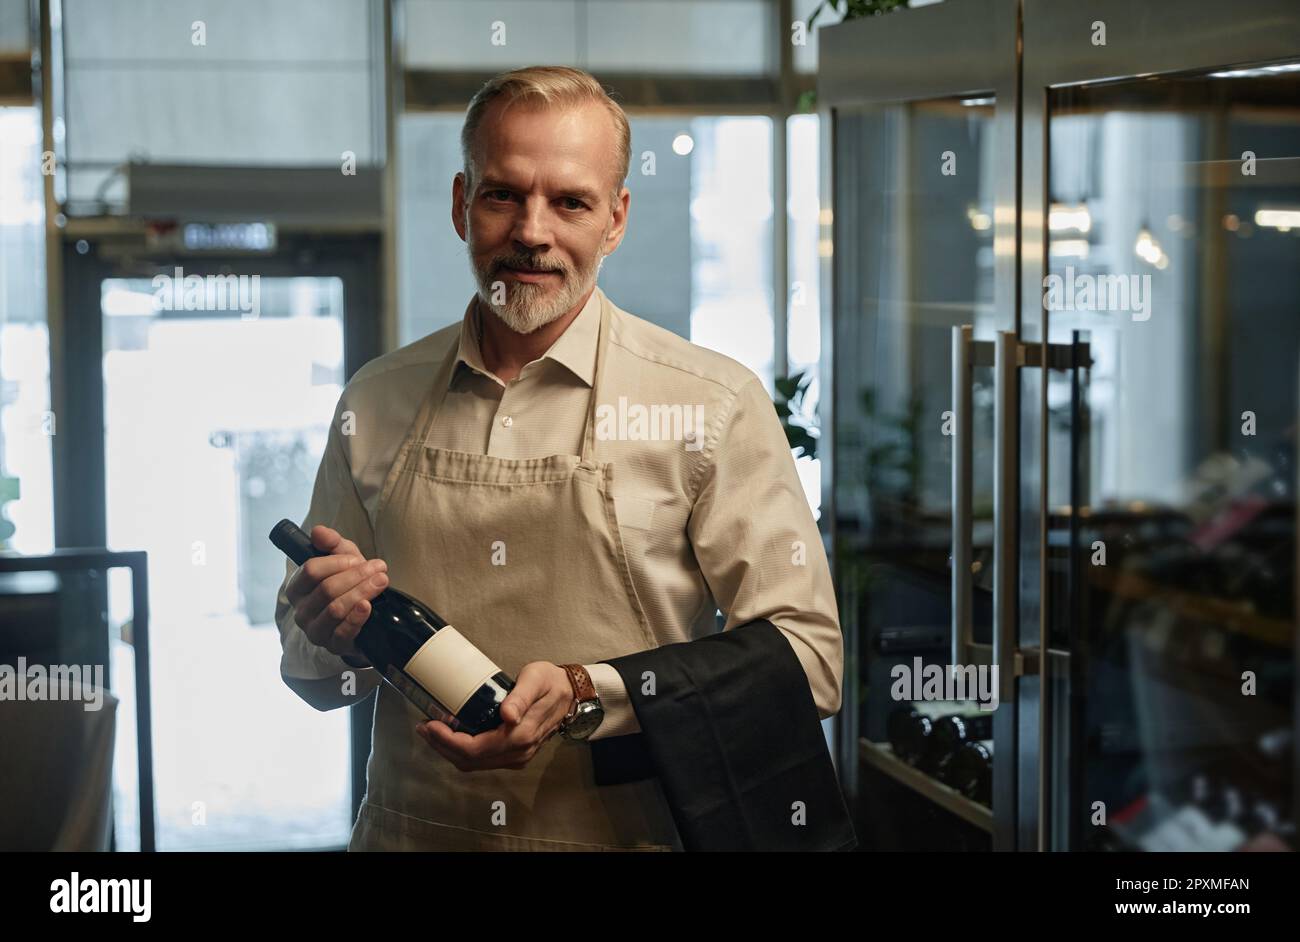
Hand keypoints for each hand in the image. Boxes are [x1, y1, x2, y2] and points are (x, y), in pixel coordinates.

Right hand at [285, 525, 387, 662]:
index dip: (337, 562)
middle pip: (327, 589)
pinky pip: (342, 633)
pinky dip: (357, 618)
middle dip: (357, 576)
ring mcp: (315, 631)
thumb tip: (318, 532)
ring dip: (362, 592)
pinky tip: (368, 607)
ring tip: (381, 582)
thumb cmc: (350, 584)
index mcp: (297, 588)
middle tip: (379, 569)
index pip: (311, 570)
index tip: (358, 559)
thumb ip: (332, 543)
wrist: (366, 617)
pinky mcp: (333, 646)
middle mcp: (301, 611)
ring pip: (335, 609)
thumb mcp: (344, 559)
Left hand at [416, 661, 574, 771]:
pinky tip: (451, 735)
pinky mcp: (514, 755)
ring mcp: (517, 757)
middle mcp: (518, 753)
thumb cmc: (551, 682)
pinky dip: (462, 751)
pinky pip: (482, 760)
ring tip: (431, 730)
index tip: (430, 724)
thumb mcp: (535, 680)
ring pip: (474, 764)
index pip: (475, 749)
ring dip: (449, 750)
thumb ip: (520, 697)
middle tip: (423, 726)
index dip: (448, 740)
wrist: (571, 695)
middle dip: (442, 746)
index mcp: (520, 736)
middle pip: (469, 760)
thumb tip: (507, 715)